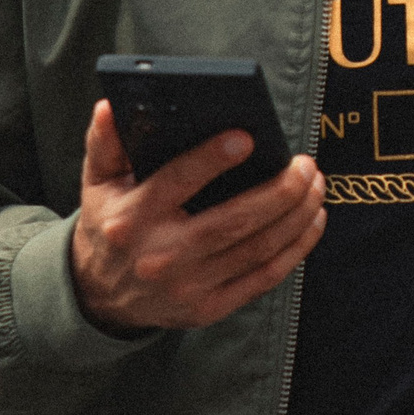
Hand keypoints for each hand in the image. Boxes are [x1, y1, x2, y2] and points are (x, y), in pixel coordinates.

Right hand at [72, 100, 324, 331]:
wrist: (100, 297)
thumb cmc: (109, 226)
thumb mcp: (97, 183)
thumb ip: (105, 143)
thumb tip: (110, 105)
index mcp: (132, 218)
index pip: (177, 183)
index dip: (212, 160)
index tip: (247, 138)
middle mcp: (161, 256)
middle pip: (233, 222)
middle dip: (279, 192)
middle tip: (305, 164)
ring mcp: (187, 287)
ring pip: (256, 249)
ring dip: (296, 216)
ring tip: (315, 185)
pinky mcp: (208, 309)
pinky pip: (263, 278)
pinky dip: (295, 249)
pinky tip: (312, 221)